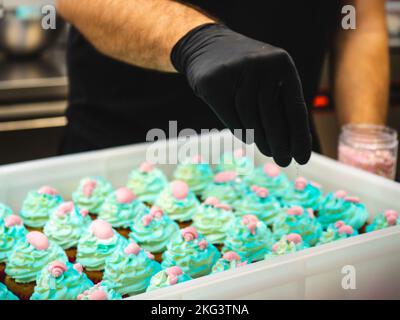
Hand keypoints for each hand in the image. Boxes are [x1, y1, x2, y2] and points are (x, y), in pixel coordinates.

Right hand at [171, 23, 311, 165]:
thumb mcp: (268, 76)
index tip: (302, 158)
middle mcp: (261, 66)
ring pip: (251, 119)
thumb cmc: (245, 71)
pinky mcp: (214, 84)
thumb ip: (280, 102)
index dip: (299, 136)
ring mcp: (236, 73)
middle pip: (272, 116)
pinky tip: (249, 138)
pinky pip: (231, 118)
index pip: (294, 108)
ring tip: (268, 151)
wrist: (207, 47)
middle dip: (280, 143)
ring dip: (261, 140)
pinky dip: (242, 132)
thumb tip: (295, 142)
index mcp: (282, 64)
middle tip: (284, 161)